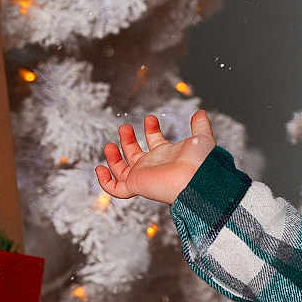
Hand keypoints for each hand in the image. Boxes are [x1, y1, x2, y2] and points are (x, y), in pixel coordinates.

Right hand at [95, 109, 216, 205]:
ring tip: (110, 144)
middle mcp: (154, 166)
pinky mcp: (136, 186)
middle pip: (135, 154)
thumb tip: (201, 113)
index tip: (151, 118)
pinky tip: (100, 168)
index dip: (151, 130)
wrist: (197, 179)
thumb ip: (200, 125)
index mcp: (168, 155)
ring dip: (113, 157)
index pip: (155, 142)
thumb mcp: (201, 138)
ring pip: (122, 170)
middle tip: (125, 127)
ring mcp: (144, 176)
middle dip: (128, 140)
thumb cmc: (201, 162)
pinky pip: (115, 189)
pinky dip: (105, 181)